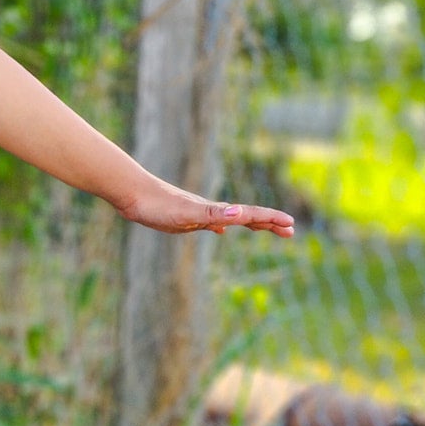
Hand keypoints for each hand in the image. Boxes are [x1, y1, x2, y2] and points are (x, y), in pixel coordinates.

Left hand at [119, 176, 293, 237]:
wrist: (133, 194)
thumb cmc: (158, 206)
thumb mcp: (187, 215)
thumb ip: (214, 215)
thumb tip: (239, 214)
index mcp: (215, 211)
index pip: (250, 215)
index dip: (271, 219)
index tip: (291, 225)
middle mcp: (211, 210)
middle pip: (247, 216)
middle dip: (269, 223)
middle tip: (291, 231)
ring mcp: (199, 213)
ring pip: (232, 219)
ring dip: (251, 224)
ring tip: (266, 229)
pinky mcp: (186, 218)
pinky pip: (211, 223)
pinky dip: (221, 226)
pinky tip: (219, 230)